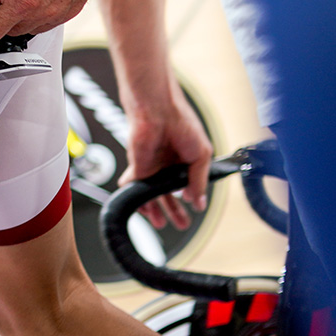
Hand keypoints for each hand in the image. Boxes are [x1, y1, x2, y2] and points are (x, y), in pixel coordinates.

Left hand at [119, 88, 213, 228]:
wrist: (158, 110)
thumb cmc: (181, 124)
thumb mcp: (200, 155)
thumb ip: (199, 181)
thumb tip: (199, 203)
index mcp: (184, 160)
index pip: (186, 185)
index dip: (189, 198)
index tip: (193, 212)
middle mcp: (167, 165)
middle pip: (168, 194)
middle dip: (173, 210)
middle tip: (181, 225)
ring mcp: (152, 167)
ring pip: (151, 194)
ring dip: (154, 210)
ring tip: (160, 224)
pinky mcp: (137, 167)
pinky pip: (135, 187)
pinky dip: (136, 199)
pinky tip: (141, 209)